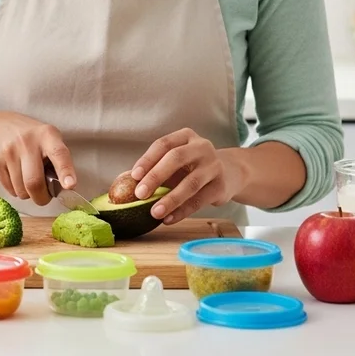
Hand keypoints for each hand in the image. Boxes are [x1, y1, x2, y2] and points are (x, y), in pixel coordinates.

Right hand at [0, 112, 76, 206]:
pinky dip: (16, 191)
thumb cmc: (32, 138)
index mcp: (47, 135)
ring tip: (29, 180)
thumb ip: (58, 160)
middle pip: (34, 182)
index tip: (70, 185)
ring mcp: (8, 152)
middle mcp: (26, 142)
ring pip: (21, 190)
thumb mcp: (49, 139)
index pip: (58, 154)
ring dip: (28, 194)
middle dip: (42, 197)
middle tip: (45, 196)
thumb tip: (63, 187)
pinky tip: (17, 178)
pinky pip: (10, 190)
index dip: (65, 171)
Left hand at [129, 128, 246, 224]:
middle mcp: (202, 147)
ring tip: (154, 212)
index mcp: (186, 136)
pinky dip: (182, 211)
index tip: (134, 176)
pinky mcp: (221, 186)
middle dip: (155, 177)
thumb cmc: (193, 166)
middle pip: (176, 159)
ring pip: (190, 183)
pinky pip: (199, 200)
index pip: (163, 144)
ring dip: (170, 199)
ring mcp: (214, 166)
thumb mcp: (176, 162)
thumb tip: (123, 182)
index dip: (147, 160)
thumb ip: (154, 169)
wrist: (230, 172)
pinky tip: (168, 219)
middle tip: (140, 194)